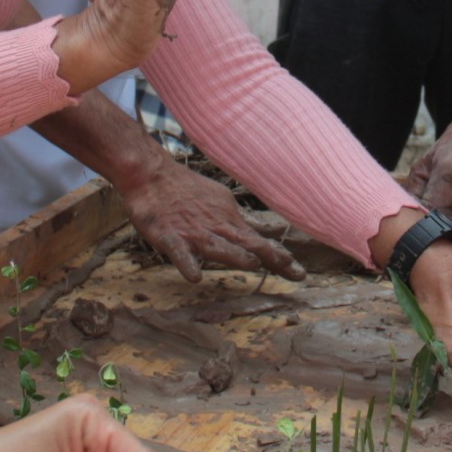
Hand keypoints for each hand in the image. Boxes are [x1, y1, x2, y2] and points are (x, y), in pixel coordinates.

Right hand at [121, 154, 304, 281]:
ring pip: (217, 246)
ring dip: (235, 255)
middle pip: (248, 244)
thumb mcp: (220, 202)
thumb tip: (263, 234)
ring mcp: (192, 232)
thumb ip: (239, 222)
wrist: (151, 174)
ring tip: (252, 265)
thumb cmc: (186, 190)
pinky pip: (178, 252)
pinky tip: (194, 276)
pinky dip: (187, 263)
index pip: (259, 241)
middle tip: (295, 273)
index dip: (280, 256)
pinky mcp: (168, 236)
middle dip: (273, 259)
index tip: (300, 272)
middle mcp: (216, 226)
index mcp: (229, 219)